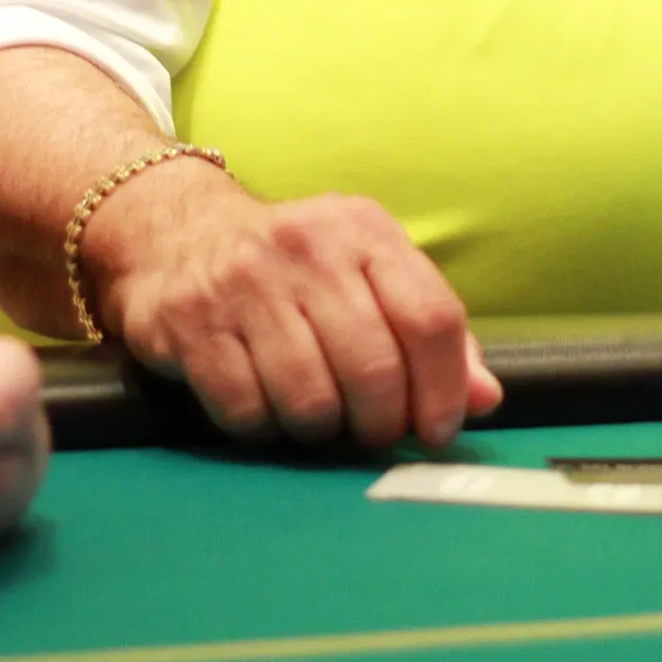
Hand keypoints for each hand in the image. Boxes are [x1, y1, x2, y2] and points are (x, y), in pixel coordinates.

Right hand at [85, 164, 503, 449]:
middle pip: (375, 369)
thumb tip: (484, 398)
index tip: (436, 428)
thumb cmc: (292, 265)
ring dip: (319, 428)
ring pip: (311, 400)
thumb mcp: (366, 270)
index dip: (443, 389)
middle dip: (380, 423)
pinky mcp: (191, 322)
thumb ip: (428, 330)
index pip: (431, 317)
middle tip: (370, 431)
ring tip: (313, 412)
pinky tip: (262, 403)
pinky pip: (246, 411)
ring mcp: (245, 282)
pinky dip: (262, 426)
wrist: (177, 229)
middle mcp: (308, 246)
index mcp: (364, 229)